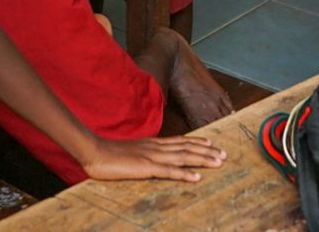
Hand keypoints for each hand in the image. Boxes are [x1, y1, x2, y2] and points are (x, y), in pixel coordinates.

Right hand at [80, 135, 225, 183]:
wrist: (95, 151)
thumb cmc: (108, 154)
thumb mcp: (130, 151)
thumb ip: (142, 153)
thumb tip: (149, 158)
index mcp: (152, 143)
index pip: (180, 140)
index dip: (197, 141)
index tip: (211, 142)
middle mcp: (156, 147)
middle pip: (187, 148)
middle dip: (207, 151)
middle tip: (224, 154)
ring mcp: (152, 156)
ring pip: (183, 157)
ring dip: (203, 160)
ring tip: (218, 163)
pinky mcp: (146, 168)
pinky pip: (170, 171)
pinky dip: (185, 174)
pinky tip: (197, 178)